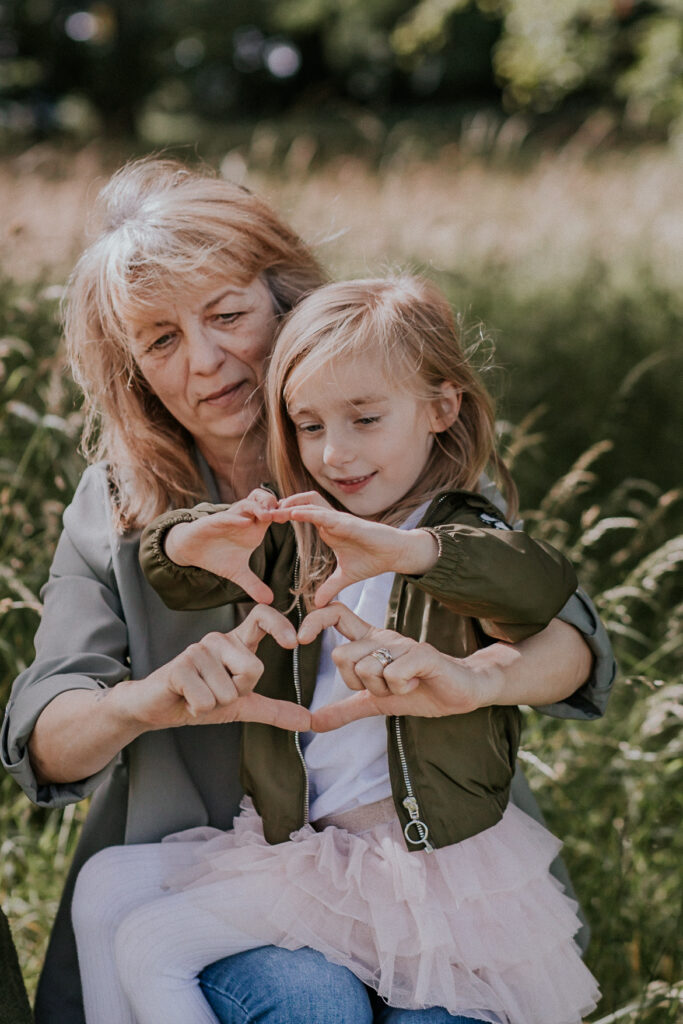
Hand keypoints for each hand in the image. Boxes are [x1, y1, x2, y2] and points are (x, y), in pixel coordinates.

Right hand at [120, 605, 309, 731]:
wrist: (155, 708)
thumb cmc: (198, 699)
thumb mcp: (241, 705)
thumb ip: (274, 710)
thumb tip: (308, 721)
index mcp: (235, 643)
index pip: (261, 616)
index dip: (280, 625)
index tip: (294, 643)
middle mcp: (217, 640)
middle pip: (254, 669)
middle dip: (238, 693)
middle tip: (215, 692)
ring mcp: (197, 650)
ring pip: (228, 691)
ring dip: (214, 704)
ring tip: (198, 695)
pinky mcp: (179, 667)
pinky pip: (207, 700)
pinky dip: (198, 709)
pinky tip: (185, 700)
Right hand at [165, 488, 277, 602]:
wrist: (190, 551)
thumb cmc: (216, 556)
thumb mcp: (238, 573)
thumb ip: (254, 584)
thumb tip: (269, 601)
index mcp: (254, 528)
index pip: (274, 513)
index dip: (286, 514)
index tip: (299, 522)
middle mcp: (244, 520)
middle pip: (264, 500)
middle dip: (276, 505)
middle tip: (285, 516)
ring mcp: (229, 519)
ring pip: (247, 503)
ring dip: (258, 508)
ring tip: (268, 517)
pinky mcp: (213, 521)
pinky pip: (226, 516)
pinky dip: (236, 518)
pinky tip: (245, 523)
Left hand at [266, 492, 437, 605]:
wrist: (396, 554)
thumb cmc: (374, 559)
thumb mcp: (346, 577)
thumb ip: (331, 587)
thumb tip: (318, 604)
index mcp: (328, 529)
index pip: (301, 514)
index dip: (284, 514)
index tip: (265, 520)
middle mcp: (331, 520)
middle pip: (301, 503)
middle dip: (282, 506)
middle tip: (262, 512)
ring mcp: (339, 519)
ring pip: (310, 503)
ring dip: (290, 504)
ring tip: (272, 510)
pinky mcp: (348, 523)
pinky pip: (324, 514)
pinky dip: (307, 512)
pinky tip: (292, 513)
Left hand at [298, 603, 483, 731]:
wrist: (461, 692)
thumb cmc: (419, 690)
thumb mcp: (375, 703)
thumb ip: (344, 710)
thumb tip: (312, 723)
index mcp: (370, 642)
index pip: (336, 614)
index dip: (314, 620)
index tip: (300, 640)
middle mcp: (383, 637)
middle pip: (343, 654)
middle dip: (358, 683)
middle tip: (384, 687)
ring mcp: (403, 644)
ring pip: (367, 668)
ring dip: (383, 689)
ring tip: (404, 685)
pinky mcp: (423, 654)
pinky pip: (393, 673)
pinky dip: (400, 688)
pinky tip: (415, 684)